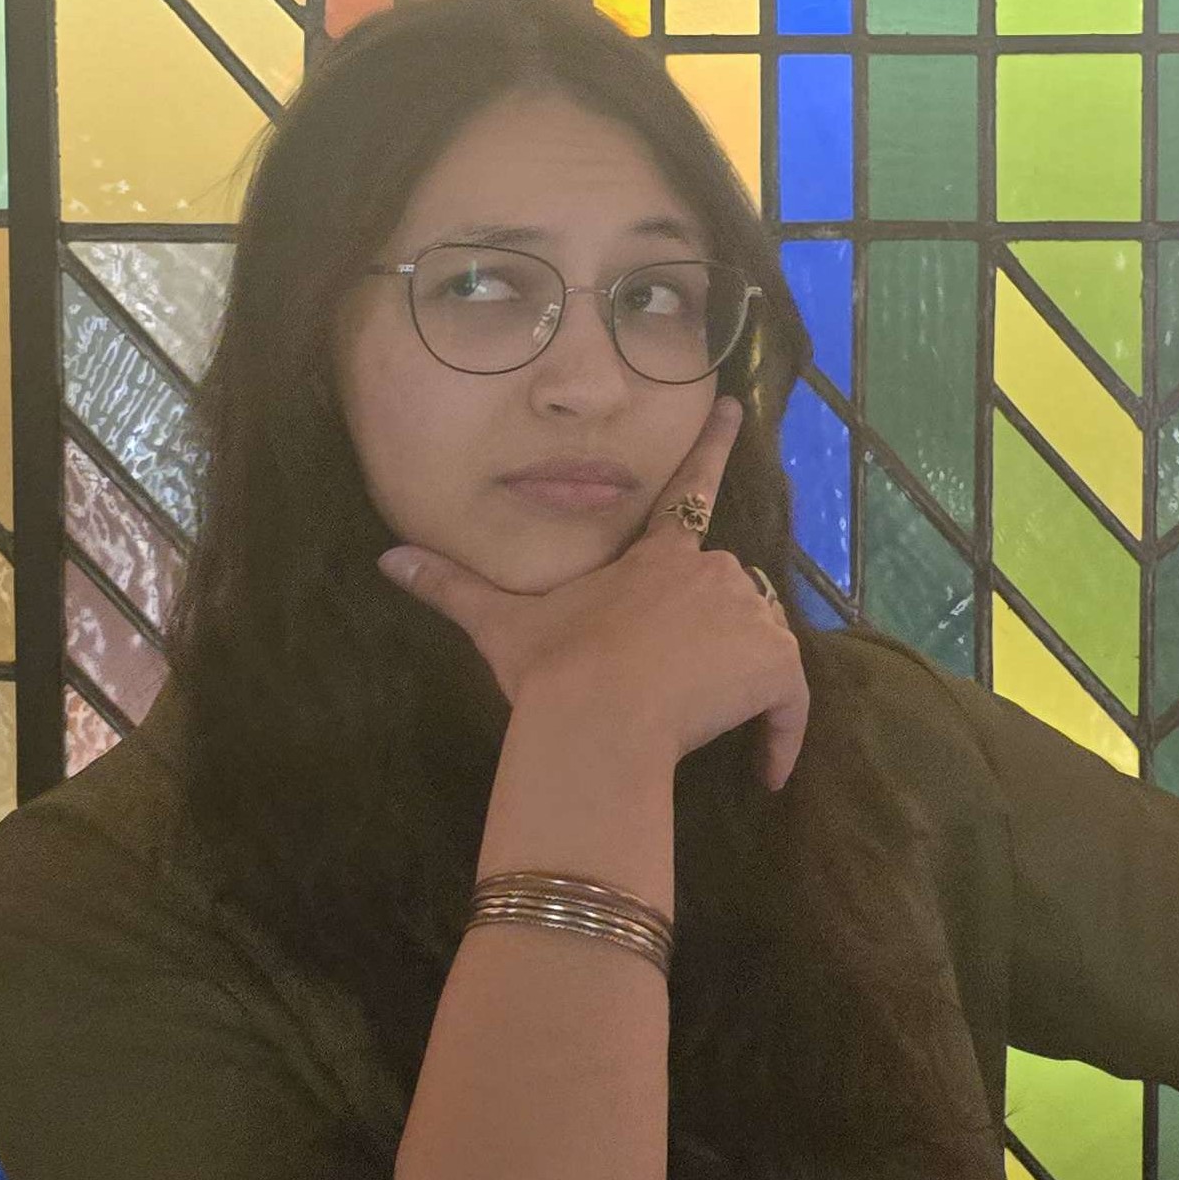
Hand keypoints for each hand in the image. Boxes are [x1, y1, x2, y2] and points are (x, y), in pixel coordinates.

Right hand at [375, 395, 810, 790]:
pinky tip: (768, 773)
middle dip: (712, 631)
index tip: (733, 407)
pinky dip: (784, 733)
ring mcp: (749, 616)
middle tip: (679, 687)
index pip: (688, 489)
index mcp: (655, 557)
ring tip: (706, 725)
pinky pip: (791, 700)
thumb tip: (387, 559)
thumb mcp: (500, 624)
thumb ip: (452, 587)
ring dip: (743, 678)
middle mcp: (711, 572)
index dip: (712, 445)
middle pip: (728, 591)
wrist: (599, 722)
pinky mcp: (774, 664)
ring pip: (761, 640)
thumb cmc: (551, 671)